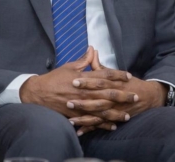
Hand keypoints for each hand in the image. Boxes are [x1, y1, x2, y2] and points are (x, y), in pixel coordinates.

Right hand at [19, 47, 134, 130]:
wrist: (39, 93)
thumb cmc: (55, 78)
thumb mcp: (69, 66)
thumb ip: (84, 60)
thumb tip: (92, 49)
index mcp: (84, 78)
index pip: (105, 75)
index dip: (118, 75)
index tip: (129, 76)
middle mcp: (84, 92)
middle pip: (107, 93)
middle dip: (123, 96)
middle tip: (136, 97)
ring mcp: (81, 104)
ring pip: (102, 109)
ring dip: (116, 112)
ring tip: (128, 115)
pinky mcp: (77, 114)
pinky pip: (92, 120)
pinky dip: (103, 124)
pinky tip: (112, 125)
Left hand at [69, 50, 166, 134]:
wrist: (148, 97)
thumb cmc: (130, 83)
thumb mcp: (116, 74)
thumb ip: (102, 67)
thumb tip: (93, 52)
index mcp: (114, 83)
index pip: (99, 81)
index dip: (87, 82)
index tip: (74, 81)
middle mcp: (114, 97)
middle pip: (98, 99)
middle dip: (83, 102)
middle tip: (68, 101)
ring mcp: (115, 110)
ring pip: (98, 114)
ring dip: (84, 117)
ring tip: (70, 119)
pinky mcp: (114, 119)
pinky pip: (101, 125)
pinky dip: (90, 128)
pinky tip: (79, 131)